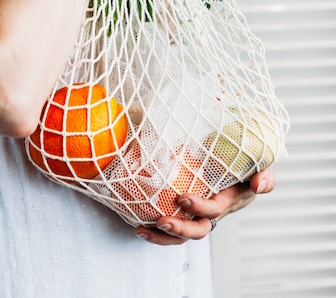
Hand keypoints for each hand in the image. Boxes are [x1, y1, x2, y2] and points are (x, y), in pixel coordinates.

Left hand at [135, 168, 275, 245]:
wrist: (238, 167)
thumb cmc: (248, 167)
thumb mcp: (262, 169)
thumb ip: (266, 177)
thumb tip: (257, 185)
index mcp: (227, 202)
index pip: (213, 210)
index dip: (199, 207)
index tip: (182, 198)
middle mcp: (211, 213)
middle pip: (196, 230)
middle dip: (179, 229)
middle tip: (162, 221)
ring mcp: (196, 214)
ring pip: (181, 234)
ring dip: (161, 236)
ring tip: (142, 230)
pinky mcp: (183, 210)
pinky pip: (170, 223)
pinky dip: (154, 228)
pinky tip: (138, 223)